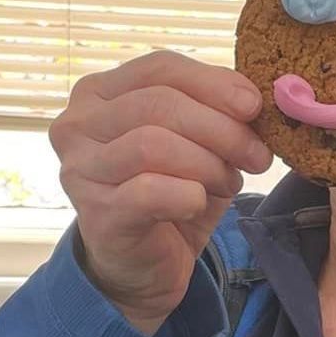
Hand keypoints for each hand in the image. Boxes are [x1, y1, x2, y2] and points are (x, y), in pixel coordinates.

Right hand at [48, 52, 272, 332]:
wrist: (141, 268)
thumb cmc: (167, 197)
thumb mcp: (195, 146)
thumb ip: (215, 114)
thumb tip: (253, 98)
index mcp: (99, 94)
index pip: (160, 68)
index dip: (214, 83)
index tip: (254, 106)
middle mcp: (78, 125)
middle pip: (159, 103)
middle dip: (220, 128)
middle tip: (256, 154)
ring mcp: (81, 170)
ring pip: (152, 143)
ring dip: (206, 163)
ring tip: (227, 182)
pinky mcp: (98, 214)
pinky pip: (150, 191)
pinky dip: (188, 195)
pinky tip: (198, 204)